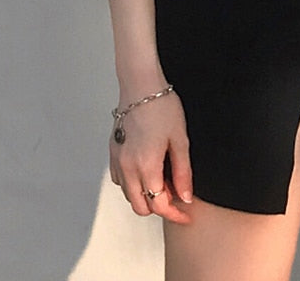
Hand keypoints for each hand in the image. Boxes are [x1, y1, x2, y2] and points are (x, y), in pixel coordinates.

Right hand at [109, 89, 193, 223]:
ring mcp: (117, 160)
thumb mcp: (180, 139)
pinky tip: (146, 170)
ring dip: (144, 196)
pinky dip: (132, 183)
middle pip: (140, 206)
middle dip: (159, 208)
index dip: (175, 214)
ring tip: (163, 180)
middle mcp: (128, 167)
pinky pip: (120, 179)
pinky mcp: (112, 152)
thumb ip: (183, 172)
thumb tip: (185, 197)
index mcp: (146, 166)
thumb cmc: (162, 106)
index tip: (186, 214)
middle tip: (176, 195)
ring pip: (128, 195)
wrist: (140, 85)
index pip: (159, 205)